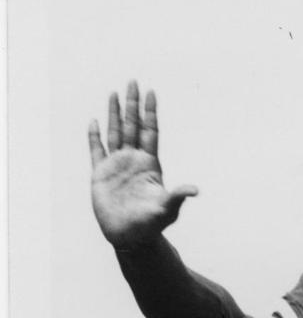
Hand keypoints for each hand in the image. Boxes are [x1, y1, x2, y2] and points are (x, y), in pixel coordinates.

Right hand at [88, 82, 198, 249]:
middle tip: (132, 81)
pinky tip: (94, 121)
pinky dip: (94, 136)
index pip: (150, 132)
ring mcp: (116, 166)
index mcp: (149, 164)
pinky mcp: (100, 175)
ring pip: (115, 133)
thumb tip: (194, 190)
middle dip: (132, 104)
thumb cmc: (151, 224)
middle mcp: (133, 160)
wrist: (130, 237)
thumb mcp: (167, 208)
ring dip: (113, 113)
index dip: (150, 113)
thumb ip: (177, 196)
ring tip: (113, 93)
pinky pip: (96, 150)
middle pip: (132, 126)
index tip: (151, 92)